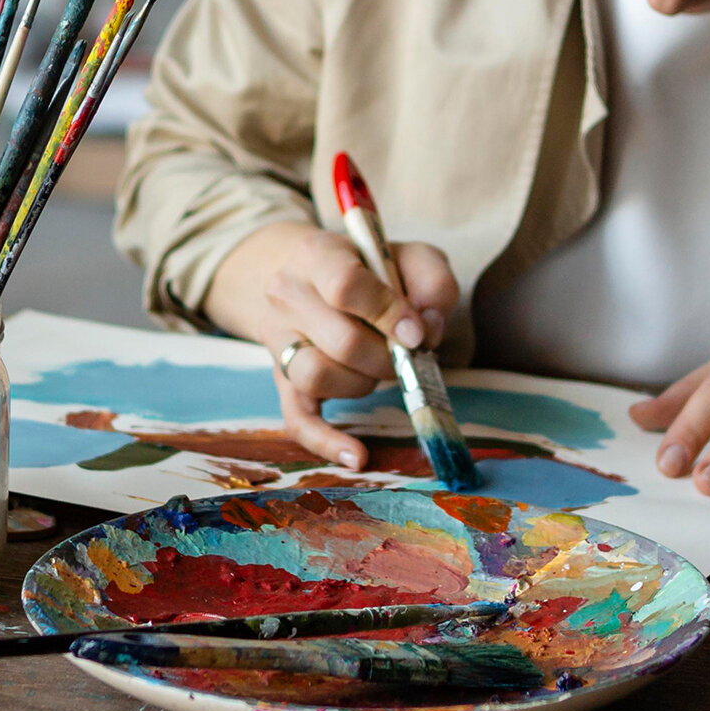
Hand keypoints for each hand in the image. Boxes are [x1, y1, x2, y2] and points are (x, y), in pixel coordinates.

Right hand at [207, 221, 459, 471]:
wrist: (309, 276)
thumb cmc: (370, 268)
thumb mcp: (408, 256)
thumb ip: (432, 281)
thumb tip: (429, 328)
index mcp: (317, 255)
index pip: (344, 285)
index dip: (388, 312)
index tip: (417, 331)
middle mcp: (286, 295)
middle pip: (341, 341)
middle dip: (388, 356)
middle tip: (406, 353)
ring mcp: (277, 340)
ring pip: (318, 377)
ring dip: (365, 382)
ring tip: (377, 368)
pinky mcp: (280, 380)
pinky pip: (297, 419)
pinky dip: (327, 442)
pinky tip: (358, 455)